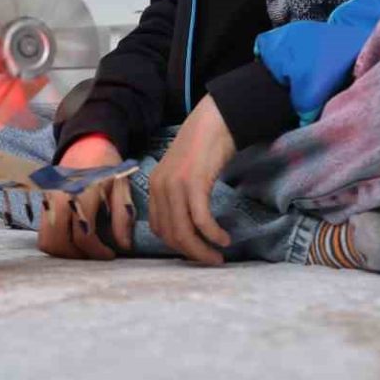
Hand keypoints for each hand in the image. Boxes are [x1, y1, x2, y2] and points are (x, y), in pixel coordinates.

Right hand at [36, 134, 134, 259]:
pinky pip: (43, 231)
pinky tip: (74, 238)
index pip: (83, 234)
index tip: (110, 254)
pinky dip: (57, 241)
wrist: (85, 143)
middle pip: (58, 242)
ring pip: (47, 239)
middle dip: (78, 255)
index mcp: (81, 192)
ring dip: (65, 251)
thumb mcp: (121, 186)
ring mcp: (47, 200)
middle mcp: (59, 198)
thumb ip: (122, 216)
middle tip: (96, 253)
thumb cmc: (106, 164)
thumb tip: (124, 246)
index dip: (97, 251)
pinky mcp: (42, 203)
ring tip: (85, 248)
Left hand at [149, 95, 234, 264]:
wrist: (215, 119)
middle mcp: (160, 188)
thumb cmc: (204, 145)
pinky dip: (212, 234)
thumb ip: (179, 194)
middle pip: (171, 234)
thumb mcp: (183, 172)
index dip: (177, 245)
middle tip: (210, 260)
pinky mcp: (193, 183)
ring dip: (202, 249)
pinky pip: (201, 220)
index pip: (158, 228)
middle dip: (191, 253)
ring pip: (184, 232)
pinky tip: (224, 239)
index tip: (195, 250)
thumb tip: (187, 222)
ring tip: (218, 256)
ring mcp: (175, 186)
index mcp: (155, 187)